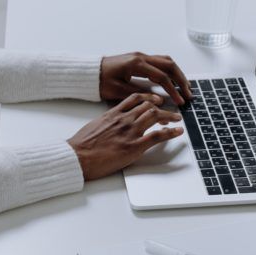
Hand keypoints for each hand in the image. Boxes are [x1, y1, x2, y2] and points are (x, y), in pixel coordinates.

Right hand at [68, 93, 183, 180]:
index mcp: (113, 113)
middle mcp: (124, 119)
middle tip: (170, 111)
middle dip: (162, 107)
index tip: (155, 100)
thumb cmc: (81, 145)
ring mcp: (130, 132)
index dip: (148, 98)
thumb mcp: (94, 126)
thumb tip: (112, 124)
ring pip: (155, 116)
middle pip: (148, 106)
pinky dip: (171, 132)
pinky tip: (178, 131)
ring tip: (177, 118)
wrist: (77, 156)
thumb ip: (107, 122)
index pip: (135, 99)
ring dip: (169, 116)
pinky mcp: (134, 146)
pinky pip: (157, 136)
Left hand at [100, 52, 192, 105]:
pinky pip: (160, 62)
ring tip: (185, 87)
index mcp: (136, 64)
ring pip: (166, 61)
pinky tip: (173, 81)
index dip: (173, 90)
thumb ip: (139, 94)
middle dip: (181, 80)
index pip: (162, 76)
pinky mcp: (139, 59)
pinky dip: (169, 70)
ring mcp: (141, 56)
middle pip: (169, 65)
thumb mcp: (118, 91)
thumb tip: (158, 100)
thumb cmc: (101, 81)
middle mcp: (141, 57)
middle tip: (189, 94)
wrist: (90, 72)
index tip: (180, 101)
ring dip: (177, 73)